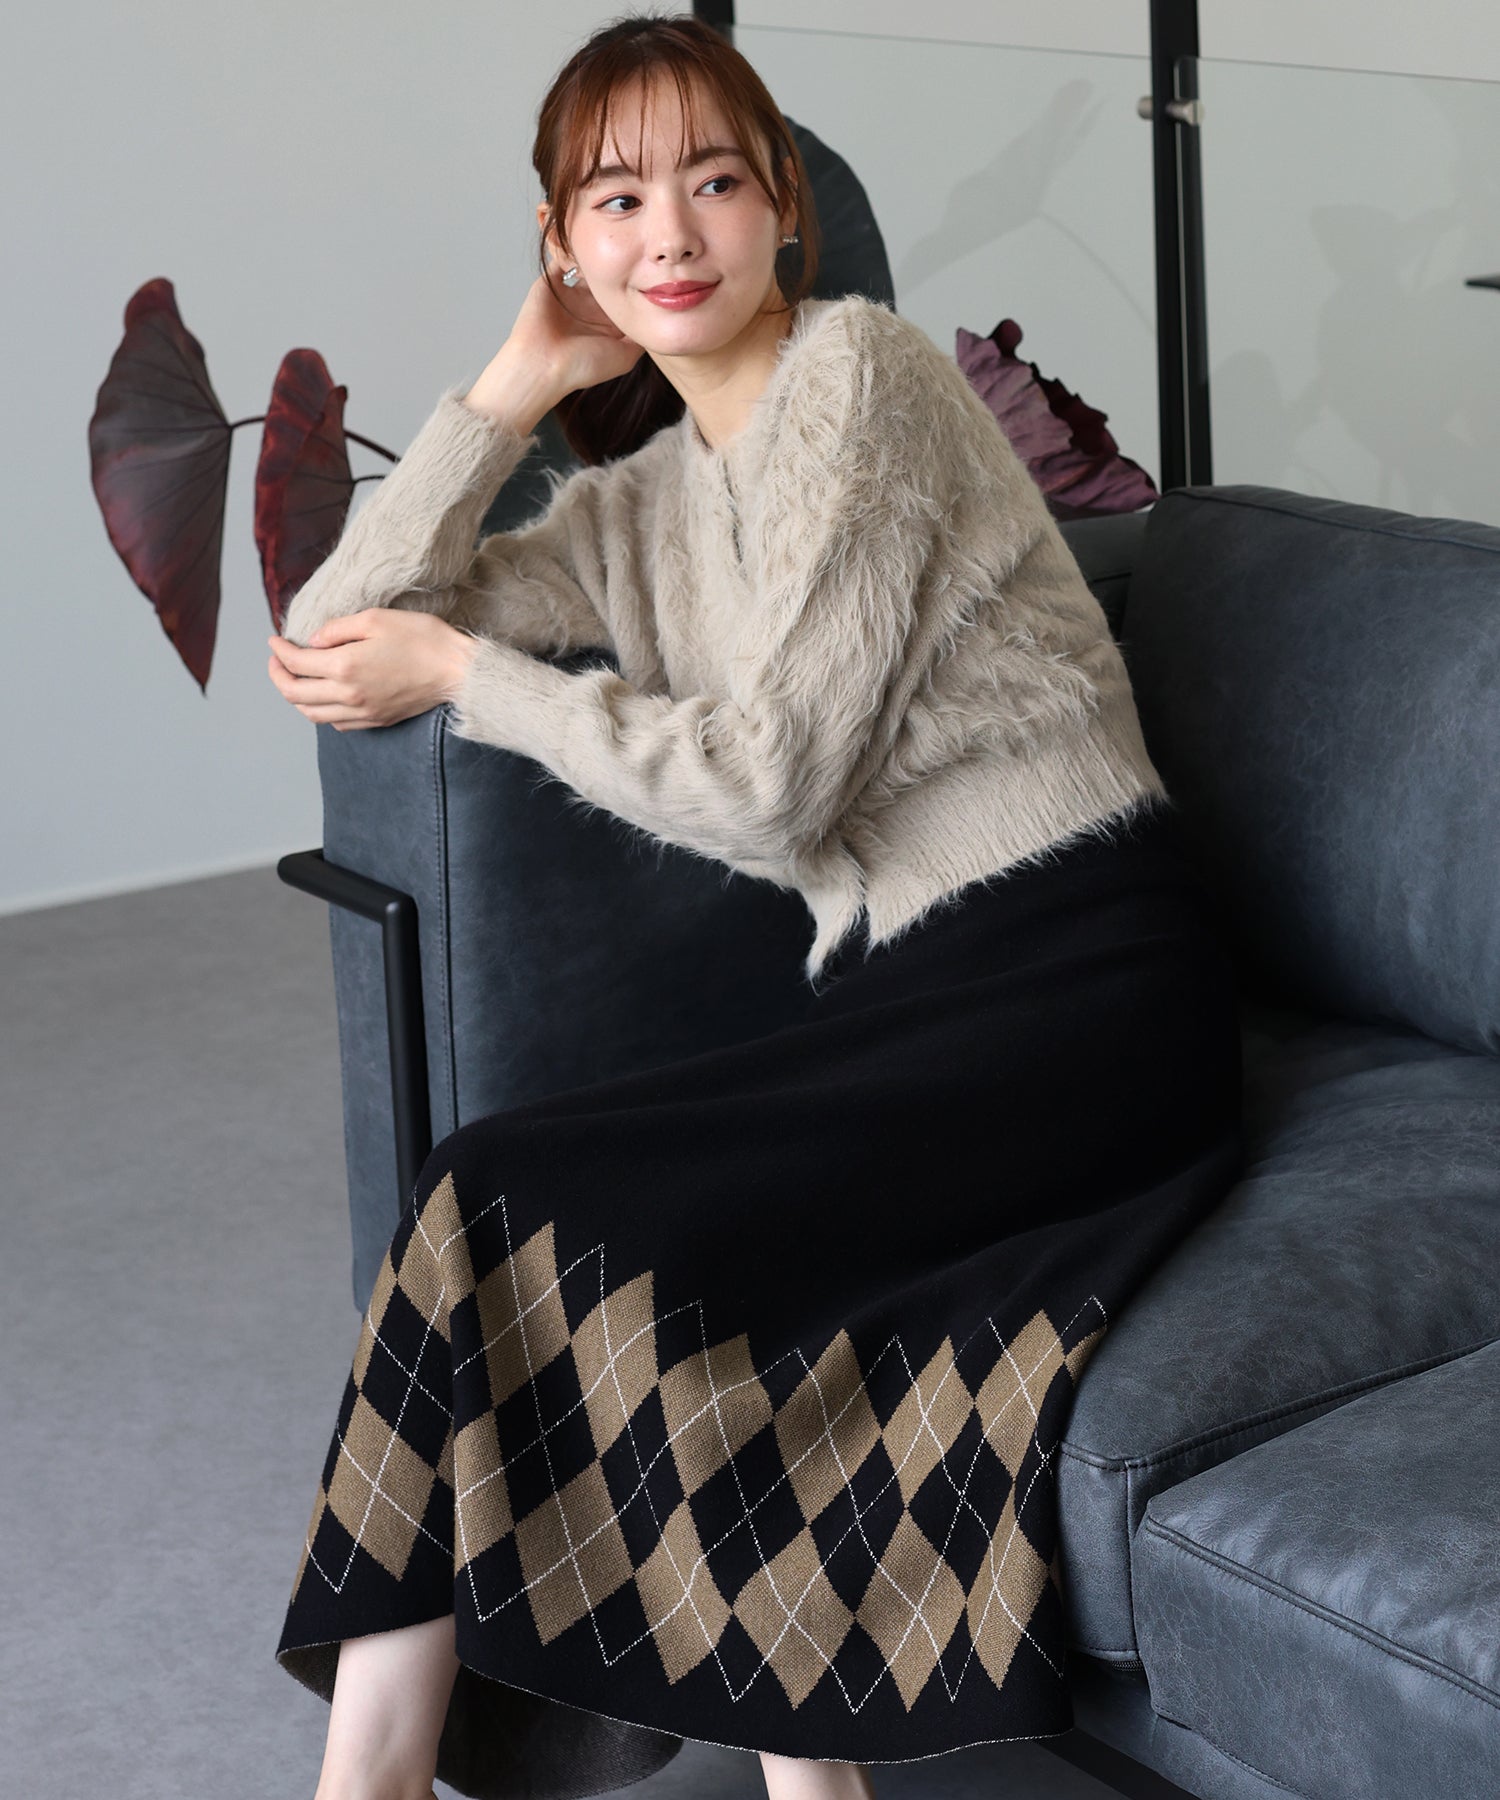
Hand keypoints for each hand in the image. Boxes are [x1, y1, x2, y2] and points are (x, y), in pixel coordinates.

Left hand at [267, 610, 478, 729]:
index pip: (296, 663)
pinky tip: (324, 696)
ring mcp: (362, 712)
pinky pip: (336, 724)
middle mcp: (348, 695)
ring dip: (296, 697)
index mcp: (345, 666)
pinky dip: (320, 711)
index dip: (279, 651)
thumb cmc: (423, 639)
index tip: (274, 640)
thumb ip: (337, 629)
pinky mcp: (376, 719)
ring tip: (294, 680)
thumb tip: (313, 641)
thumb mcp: (376, 618)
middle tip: (277, 661)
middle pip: (295, 694)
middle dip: (278, 676)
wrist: (458, 671)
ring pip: (312, 714)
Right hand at [469, 256, 646, 422]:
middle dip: (621, 260)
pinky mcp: (551, 281)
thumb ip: (641, 337)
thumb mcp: (625, 357)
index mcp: (605, 321)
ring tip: (612, 238)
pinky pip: (563, 257)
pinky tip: (588, 244)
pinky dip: (573, 248)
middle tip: (634, 243)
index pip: (625, 294)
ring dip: (597, 253)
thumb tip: (660, 317)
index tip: (653, 267)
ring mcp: (570, 292)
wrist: (543, 365)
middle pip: (608, 276)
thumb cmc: (582, 366)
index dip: (639, 280)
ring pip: (587, 264)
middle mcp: (589, 306)